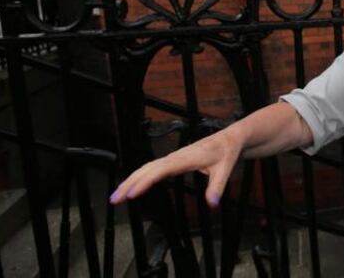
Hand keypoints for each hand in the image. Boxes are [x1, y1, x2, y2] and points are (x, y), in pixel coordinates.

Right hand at [109, 127, 243, 207]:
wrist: (229, 139)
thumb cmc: (226, 153)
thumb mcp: (225, 170)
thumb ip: (217, 186)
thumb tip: (213, 204)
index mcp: (185, 158)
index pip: (160, 170)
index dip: (145, 182)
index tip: (132, 194)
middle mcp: (175, 157)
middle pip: (147, 169)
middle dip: (129, 183)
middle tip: (114, 199)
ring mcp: (172, 158)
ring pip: (147, 168)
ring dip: (130, 180)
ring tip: (116, 195)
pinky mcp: (173, 160)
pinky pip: (152, 168)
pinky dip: (139, 176)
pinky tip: (132, 185)